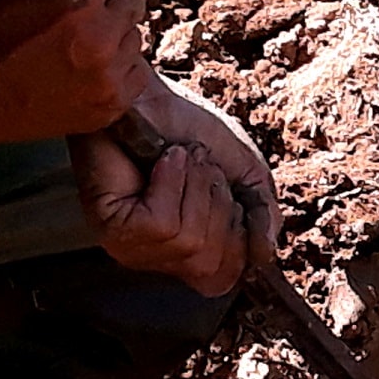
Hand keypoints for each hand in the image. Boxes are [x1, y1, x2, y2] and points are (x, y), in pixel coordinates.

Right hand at [0, 0, 150, 150]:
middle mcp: (98, 36)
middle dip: (109, 0)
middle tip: (71, 14)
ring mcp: (107, 75)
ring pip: (135, 35)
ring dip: (113, 33)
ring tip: (73, 41)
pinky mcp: (111, 104)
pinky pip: (136, 72)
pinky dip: (116, 67)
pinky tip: (82, 66)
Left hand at [71, 88, 263, 297]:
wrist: (147, 98)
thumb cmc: (187, 130)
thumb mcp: (244, 173)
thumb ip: (262, 216)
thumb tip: (265, 256)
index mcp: (188, 252)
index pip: (222, 280)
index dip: (237, 238)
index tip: (229, 195)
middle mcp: (159, 257)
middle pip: (211, 264)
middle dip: (218, 205)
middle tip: (200, 170)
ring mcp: (133, 246)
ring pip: (189, 243)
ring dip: (195, 187)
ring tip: (178, 159)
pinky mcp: (113, 227)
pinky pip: (163, 225)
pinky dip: (171, 183)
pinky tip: (160, 162)